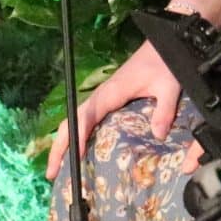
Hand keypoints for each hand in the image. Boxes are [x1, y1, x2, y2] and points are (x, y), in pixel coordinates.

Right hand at [49, 41, 182, 180]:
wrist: (161, 47)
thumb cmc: (163, 64)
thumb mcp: (168, 87)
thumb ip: (164, 110)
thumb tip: (157, 135)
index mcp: (111, 93)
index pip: (87, 116)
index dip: (78, 136)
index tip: (74, 156)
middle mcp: (101, 96)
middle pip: (71, 121)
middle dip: (59, 146)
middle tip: (52, 173)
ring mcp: (102, 98)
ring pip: (74, 120)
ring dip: (63, 143)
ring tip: (57, 169)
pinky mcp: (107, 100)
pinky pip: (85, 120)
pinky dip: (75, 136)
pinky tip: (76, 152)